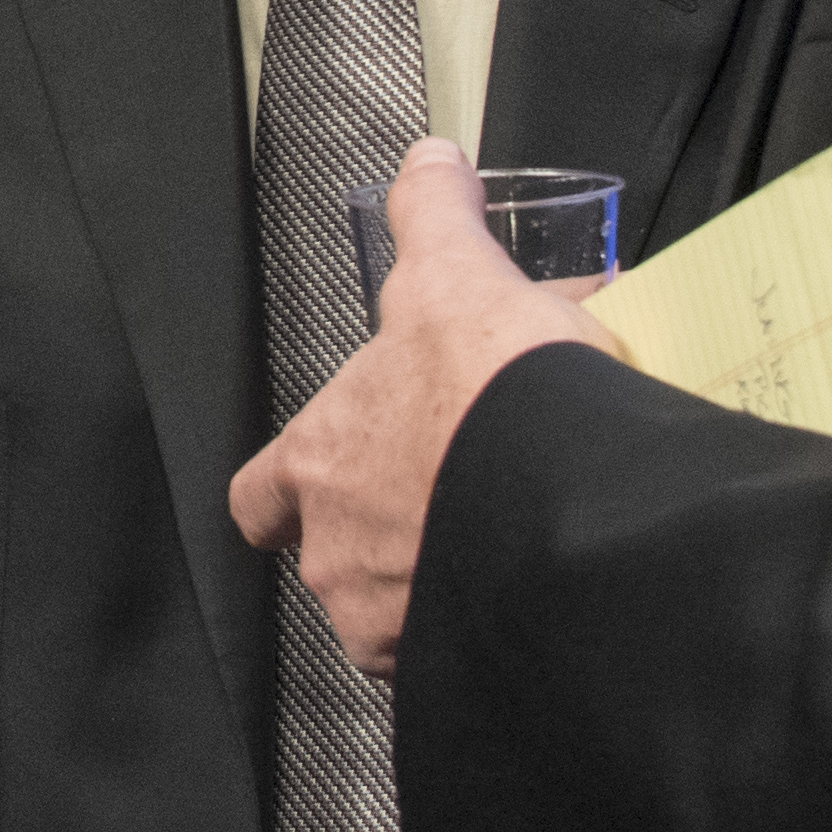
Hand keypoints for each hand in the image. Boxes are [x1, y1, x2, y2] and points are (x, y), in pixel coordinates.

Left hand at [229, 138, 616, 679]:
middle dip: (394, 537)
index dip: (288, 492)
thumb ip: (432, 217)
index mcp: (317, 462)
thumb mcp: (455, 275)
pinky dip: (493, 630)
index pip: (261, 495)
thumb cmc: (493, 396)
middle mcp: (336, 554)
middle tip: (460, 501)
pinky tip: (538, 593)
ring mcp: (392, 623)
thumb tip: (428, 162)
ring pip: (403, 616)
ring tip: (512, 545)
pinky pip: (461, 659)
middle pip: (342, 558)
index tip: (317, 487)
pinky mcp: (454, 669)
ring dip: (446, 586)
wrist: (570, 505)